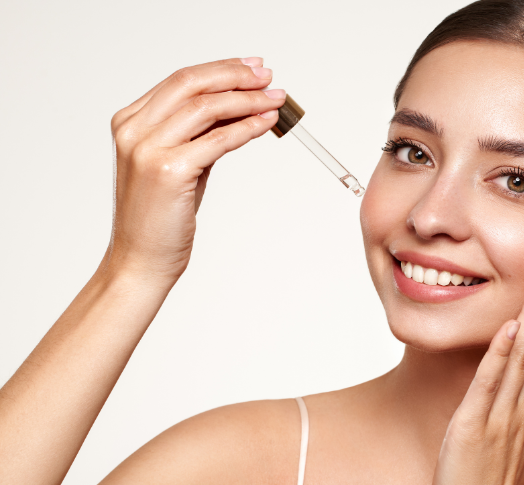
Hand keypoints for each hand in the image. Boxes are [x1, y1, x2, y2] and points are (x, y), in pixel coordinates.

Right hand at [104, 57, 285, 281]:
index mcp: (130, 122)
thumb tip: (240, 107)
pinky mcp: (169, 171)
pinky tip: (266, 123)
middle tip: (268, 76)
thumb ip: (200, 134)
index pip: (180, 80)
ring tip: (275, 99)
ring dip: (248, 99)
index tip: (252, 68)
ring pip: (207, 107)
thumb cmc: (160, 217)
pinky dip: (247, 127)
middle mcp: (134, 130)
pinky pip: (218, 139)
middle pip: (191, 84)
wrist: (141, 260)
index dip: (221, 69)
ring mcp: (148, 149)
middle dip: (236, 76)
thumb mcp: (180, 164)